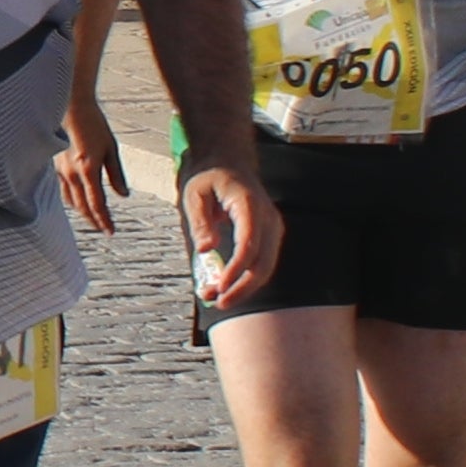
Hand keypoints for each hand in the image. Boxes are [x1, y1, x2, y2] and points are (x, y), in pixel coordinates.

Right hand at [54, 113, 132, 231]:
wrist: (71, 107)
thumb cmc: (94, 124)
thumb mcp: (111, 148)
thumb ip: (116, 174)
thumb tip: (124, 195)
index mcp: (88, 170)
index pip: (97, 204)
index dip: (104, 220)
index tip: (111, 232)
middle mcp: (73, 174)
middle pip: (83, 207)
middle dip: (94, 221)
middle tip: (104, 230)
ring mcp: (62, 170)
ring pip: (71, 201)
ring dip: (83, 212)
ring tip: (93, 218)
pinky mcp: (56, 166)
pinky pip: (64, 190)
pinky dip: (72, 200)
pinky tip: (78, 200)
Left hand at [174, 153, 278, 310]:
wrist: (229, 164)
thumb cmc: (209, 178)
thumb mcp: (194, 194)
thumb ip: (200, 221)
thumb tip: (206, 250)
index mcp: (248, 204)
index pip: (249, 243)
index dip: (236, 269)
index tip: (220, 287)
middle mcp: (267, 217)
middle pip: (263, 262)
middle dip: (242, 288)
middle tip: (217, 302)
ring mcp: (272, 227)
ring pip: (266, 268)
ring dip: (243, 288)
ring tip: (214, 298)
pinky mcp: (269, 237)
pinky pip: (262, 264)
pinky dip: (245, 280)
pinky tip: (224, 288)